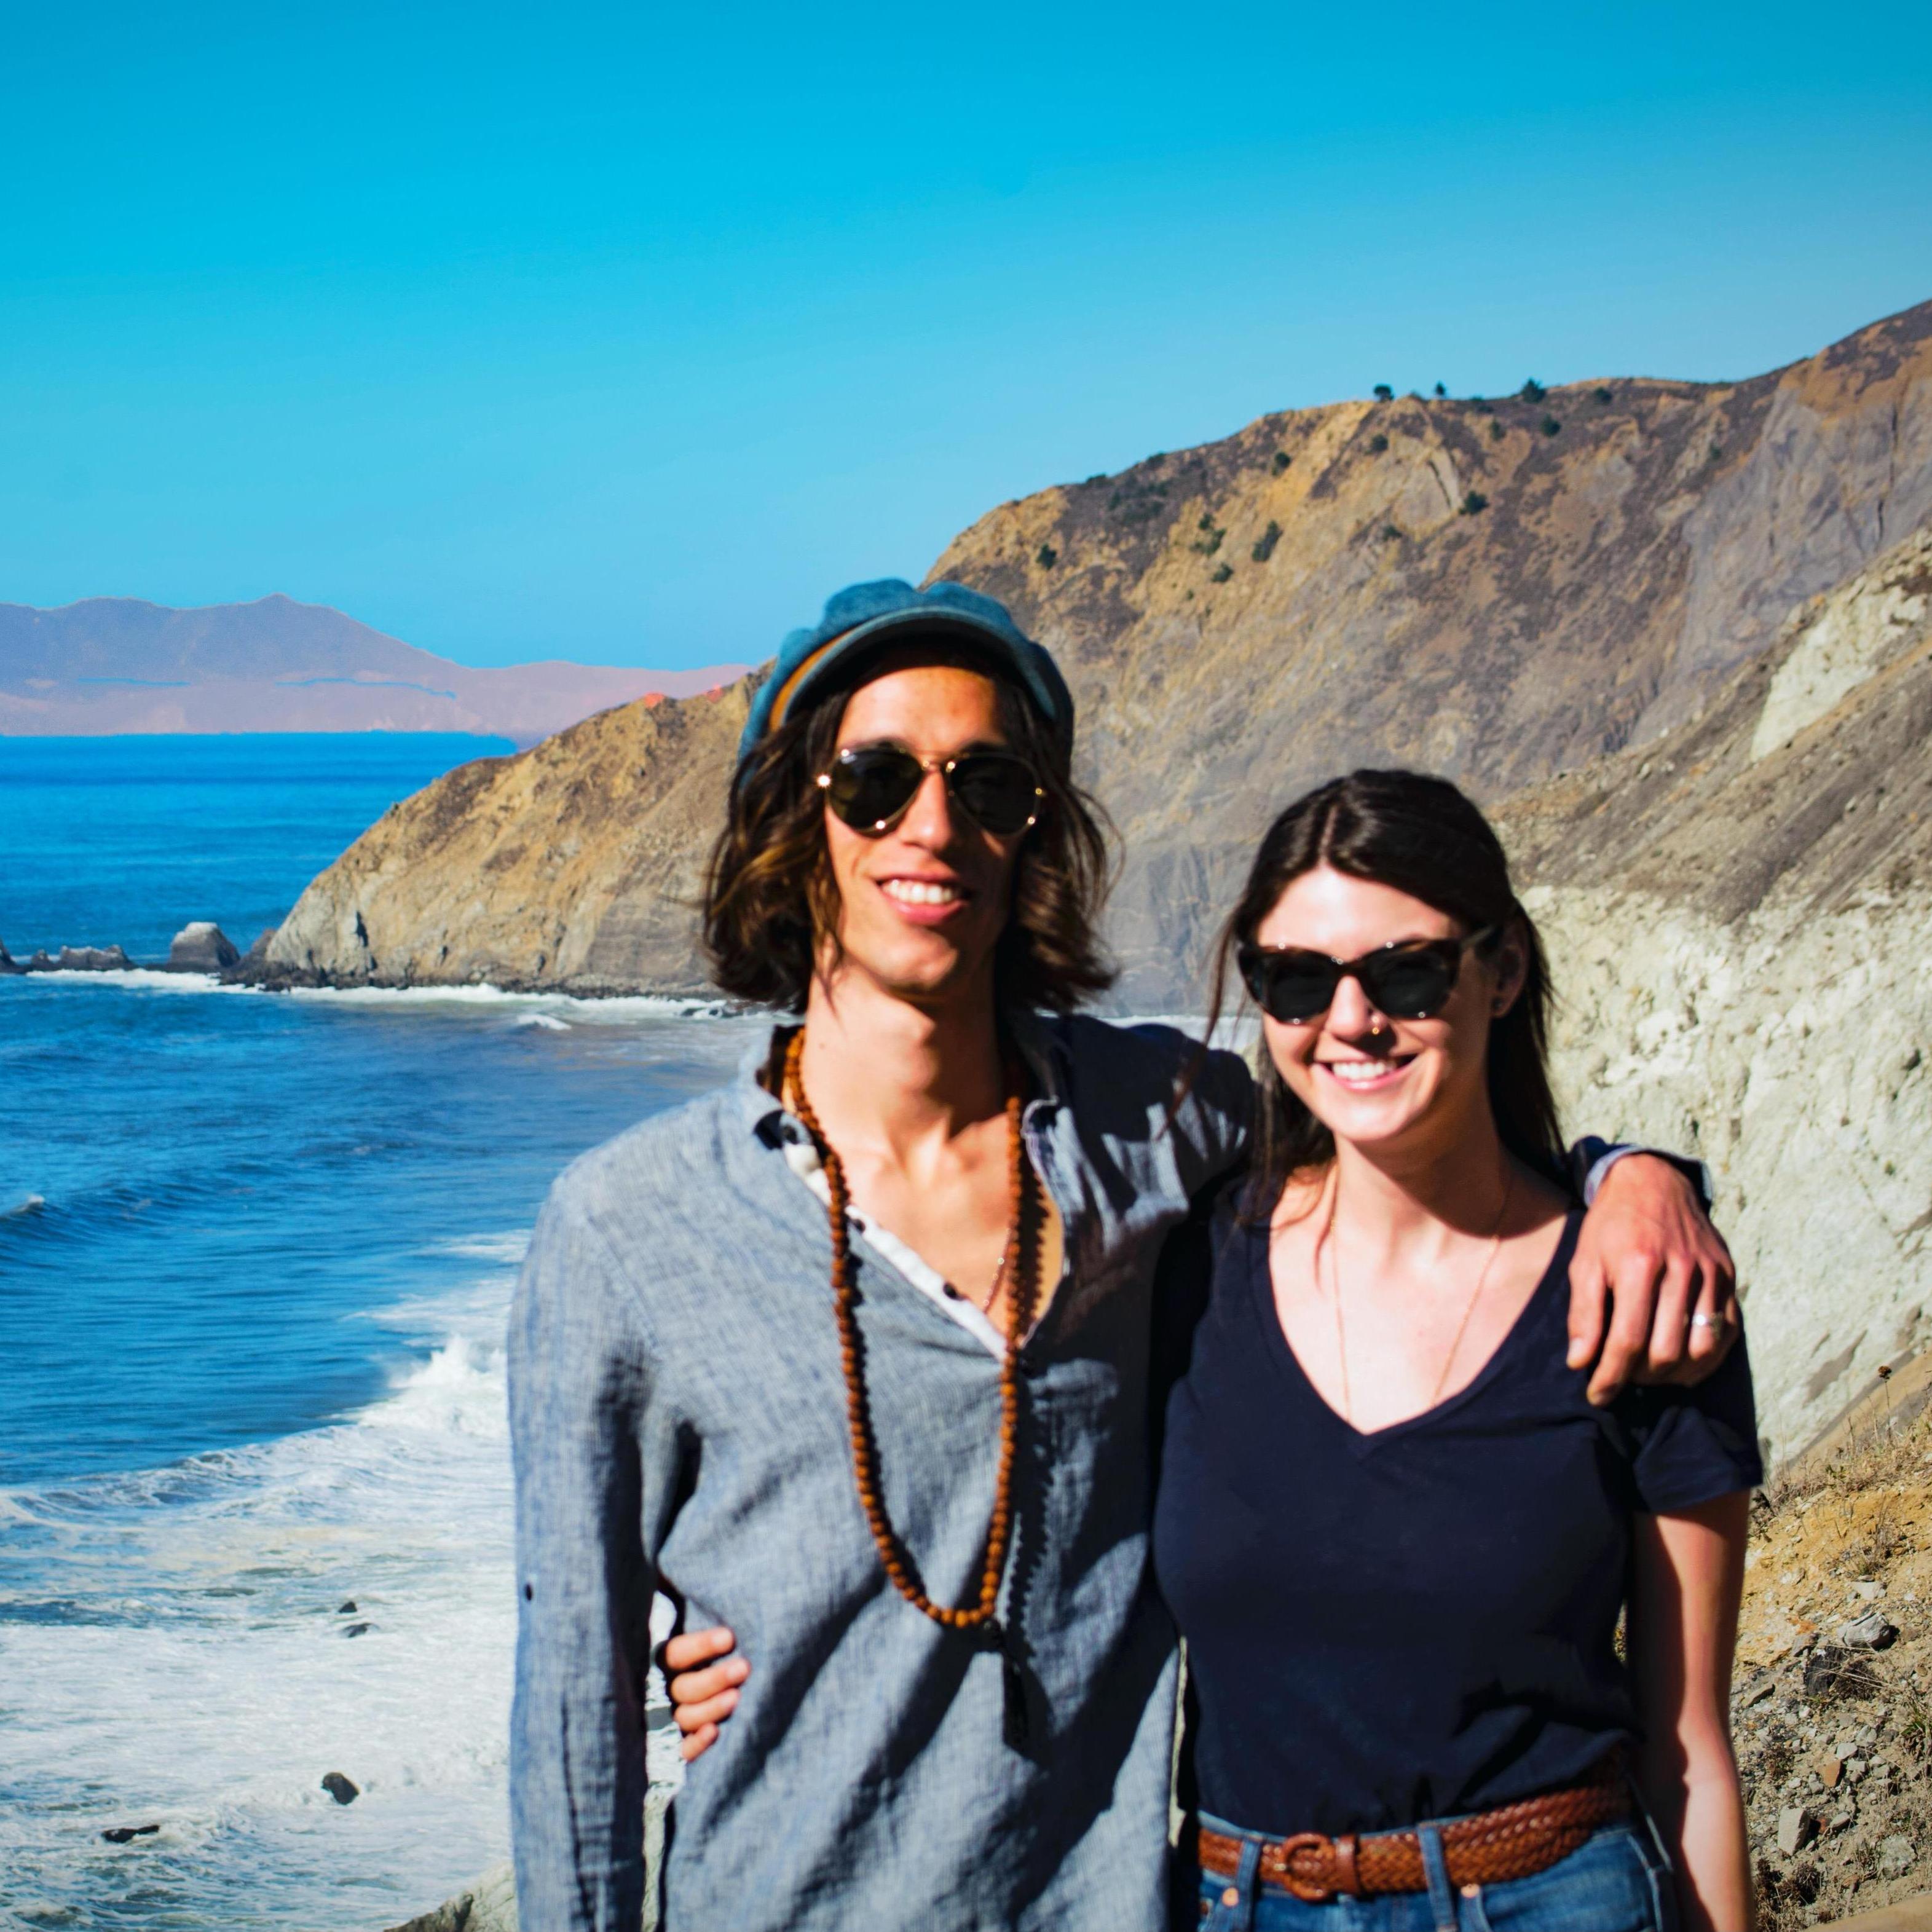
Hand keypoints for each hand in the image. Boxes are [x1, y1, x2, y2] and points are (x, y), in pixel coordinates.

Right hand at [662, 1625, 749, 1761]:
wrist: (686, 1702)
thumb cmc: (701, 1659)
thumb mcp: (693, 1637)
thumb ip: (694, 1621)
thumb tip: (710, 1600)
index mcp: (661, 1662)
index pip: (676, 1653)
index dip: (701, 1646)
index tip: (729, 1638)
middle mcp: (662, 1691)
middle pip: (684, 1688)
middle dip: (715, 1679)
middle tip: (743, 1668)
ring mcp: (667, 1721)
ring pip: (686, 1717)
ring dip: (711, 1708)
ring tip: (736, 1697)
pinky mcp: (676, 1747)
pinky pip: (683, 1750)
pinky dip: (697, 1743)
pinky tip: (714, 1732)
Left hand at [1567, 1155, 1737, 1405]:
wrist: (1653, 1182)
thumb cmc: (1611, 1226)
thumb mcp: (1584, 1261)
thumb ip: (1583, 1313)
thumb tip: (1580, 1362)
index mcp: (1639, 1265)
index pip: (1627, 1340)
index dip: (1610, 1377)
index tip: (1596, 1396)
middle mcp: (1681, 1271)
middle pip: (1666, 1352)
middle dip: (1639, 1378)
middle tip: (1620, 1378)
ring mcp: (1710, 1274)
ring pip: (1700, 1350)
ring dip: (1673, 1376)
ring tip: (1647, 1374)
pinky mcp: (1729, 1277)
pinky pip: (1727, 1334)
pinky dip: (1705, 1360)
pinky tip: (1681, 1364)